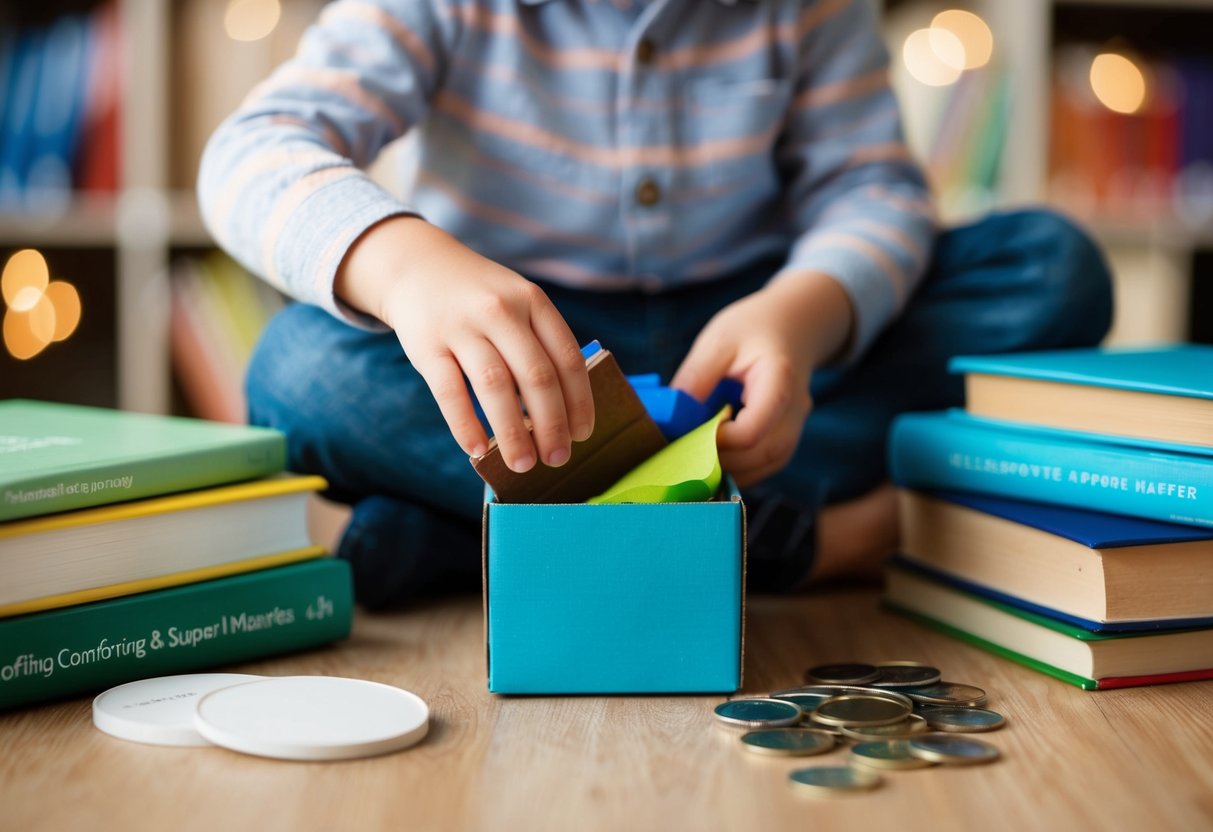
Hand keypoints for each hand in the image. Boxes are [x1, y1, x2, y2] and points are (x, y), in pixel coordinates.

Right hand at [335, 217, 594, 472]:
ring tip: (523, 464)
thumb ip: (539, 345)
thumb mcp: (517, 303)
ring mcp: (462, 326)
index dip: (579, 402)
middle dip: (552, 425)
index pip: (567, 359)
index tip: (582, 435)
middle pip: (536, 376)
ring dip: (513, 433)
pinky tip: (478, 451)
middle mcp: (501, 311)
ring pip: (495, 387)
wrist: (417, 266)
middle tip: (557, 459)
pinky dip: (466, 425)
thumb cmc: (479, 298)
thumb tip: (561, 412)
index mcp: (532, 301)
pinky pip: (450, 392)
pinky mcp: (427, 345)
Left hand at [670, 271, 852, 487]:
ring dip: (729, 469)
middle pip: (762, 454)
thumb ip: (697, 377)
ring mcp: (795, 428)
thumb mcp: (718, 340)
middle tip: (682, 453)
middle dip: (719, 461)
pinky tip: (712, 457)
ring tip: (694, 457)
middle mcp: (795, 411)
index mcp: (778, 380)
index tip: (689, 430)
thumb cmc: (752, 329)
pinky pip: (765, 465)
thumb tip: (672, 418)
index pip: (753, 429)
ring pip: (766, 466)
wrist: (791, 327)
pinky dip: (739, 468)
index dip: (718, 439)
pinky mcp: (787, 438)